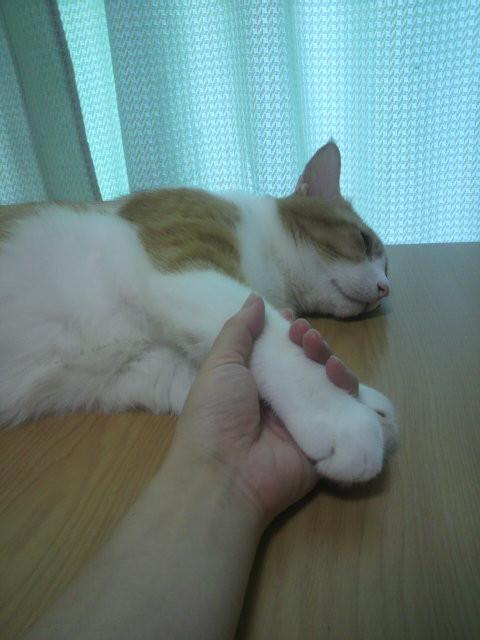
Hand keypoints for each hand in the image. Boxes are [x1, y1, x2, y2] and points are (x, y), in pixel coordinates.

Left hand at [172, 294, 358, 525]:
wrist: (226, 474)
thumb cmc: (215, 414)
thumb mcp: (220, 364)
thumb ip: (239, 331)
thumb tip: (255, 299)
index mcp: (253, 383)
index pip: (278, 352)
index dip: (287, 333)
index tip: (291, 318)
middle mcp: (281, 401)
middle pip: (308, 365)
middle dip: (310, 344)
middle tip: (304, 335)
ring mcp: (305, 420)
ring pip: (330, 384)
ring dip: (329, 360)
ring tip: (319, 352)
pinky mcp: (326, 439)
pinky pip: (347, 411)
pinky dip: (348, 389)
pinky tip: (338, 374)